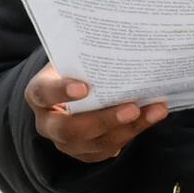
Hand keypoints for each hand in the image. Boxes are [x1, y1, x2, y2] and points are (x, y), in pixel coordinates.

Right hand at [25, 63, 166, 162]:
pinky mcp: (87, 154)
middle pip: (70, 130)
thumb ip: (86, 56)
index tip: (83, 87)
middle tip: (132, 108)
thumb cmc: (73, 70)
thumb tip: (120, 38)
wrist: (73, 91)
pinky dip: (134, 131)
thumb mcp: (71, 60)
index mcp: (38, 94)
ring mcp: (66, 144)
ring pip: (96, 144)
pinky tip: (152, 116)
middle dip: (104, 120)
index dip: (60, 92)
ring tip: (155, 110)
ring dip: (129, 128)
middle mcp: (48, 124)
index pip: (43, 93)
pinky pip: (111, 148)